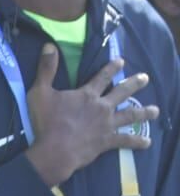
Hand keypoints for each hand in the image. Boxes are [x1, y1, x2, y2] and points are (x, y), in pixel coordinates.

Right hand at [25, 46, 157, 187]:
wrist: (55, 150)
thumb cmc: (46, 121)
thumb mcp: (40, 92)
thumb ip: (46, 69)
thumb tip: (49, 46)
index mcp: (87, 95)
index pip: (102, 77)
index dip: (112, 68)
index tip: (121, 61)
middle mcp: (102, 107)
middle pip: (122, 93)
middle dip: (134, 84)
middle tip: (145, 78)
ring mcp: (107, 124)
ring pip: (130, 116)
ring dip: (143, 113)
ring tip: (155, 111)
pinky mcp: (107, 141)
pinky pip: (125, 141)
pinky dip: (137, 142)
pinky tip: (147, 142)